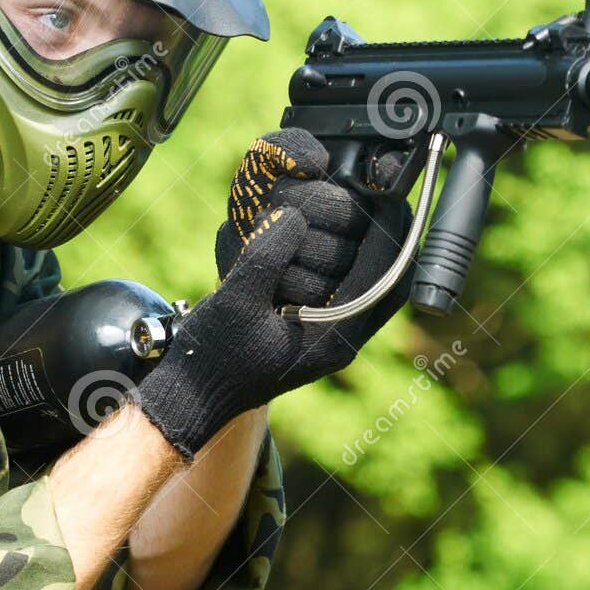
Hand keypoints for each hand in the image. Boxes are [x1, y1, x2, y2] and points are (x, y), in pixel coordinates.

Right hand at [135, 130, 411, 456]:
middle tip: (381, 198)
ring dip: (377, 249)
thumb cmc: (212, 355)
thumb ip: (266, 258)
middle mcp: (344, 341)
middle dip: (393, 239)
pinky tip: (335, 236)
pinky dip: (353, 261)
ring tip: (366, 211)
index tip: (385, 193)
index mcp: (334, 339)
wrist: (196, 396)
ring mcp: (335, 339)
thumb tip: (294, 215)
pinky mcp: (322, 333)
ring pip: (379, 289)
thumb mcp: (234, 300)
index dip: (389, 230)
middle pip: (394, 284)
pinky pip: (354, 292)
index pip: (384, 277)